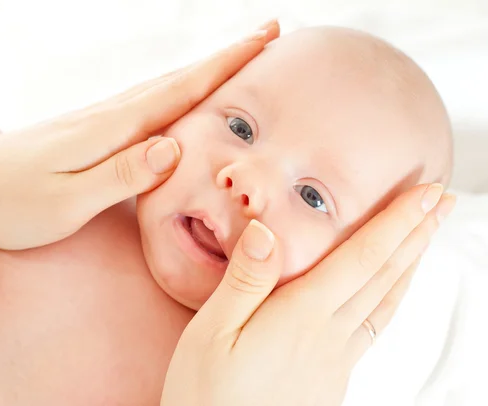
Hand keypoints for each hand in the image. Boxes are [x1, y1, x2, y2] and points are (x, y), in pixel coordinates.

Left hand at [0, 21, 279, 249]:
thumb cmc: (10, 204)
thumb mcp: (66, 203)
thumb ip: (120, 176)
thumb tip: (173, 148)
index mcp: (111, 133)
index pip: (180, 92)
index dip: (225, 67)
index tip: (264, 41)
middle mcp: (108, 117)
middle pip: (177, 80)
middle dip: (226, 58)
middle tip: (268, 36)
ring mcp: (98, 121)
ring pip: (162, 89)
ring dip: (203, 72)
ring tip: (238, 60)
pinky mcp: (89, 130)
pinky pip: (144, 105)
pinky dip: (174, 92)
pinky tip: (181, 96)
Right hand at [161, 184, 455, 405]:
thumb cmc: (206, 396)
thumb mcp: (210, 333)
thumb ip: (243, 281)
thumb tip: (267, 231)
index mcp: (300, 317)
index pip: (362, 258)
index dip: (397, 221)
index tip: (426, 193)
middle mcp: (328, 336)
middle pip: (383, 275)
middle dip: (416, 233)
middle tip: (442, 201)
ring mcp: (334, 359)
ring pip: (385, 302)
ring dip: (410, 263)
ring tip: (426, 237)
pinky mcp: (331, 377)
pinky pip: (373, 327)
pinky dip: (391, 298)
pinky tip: (389, 294)